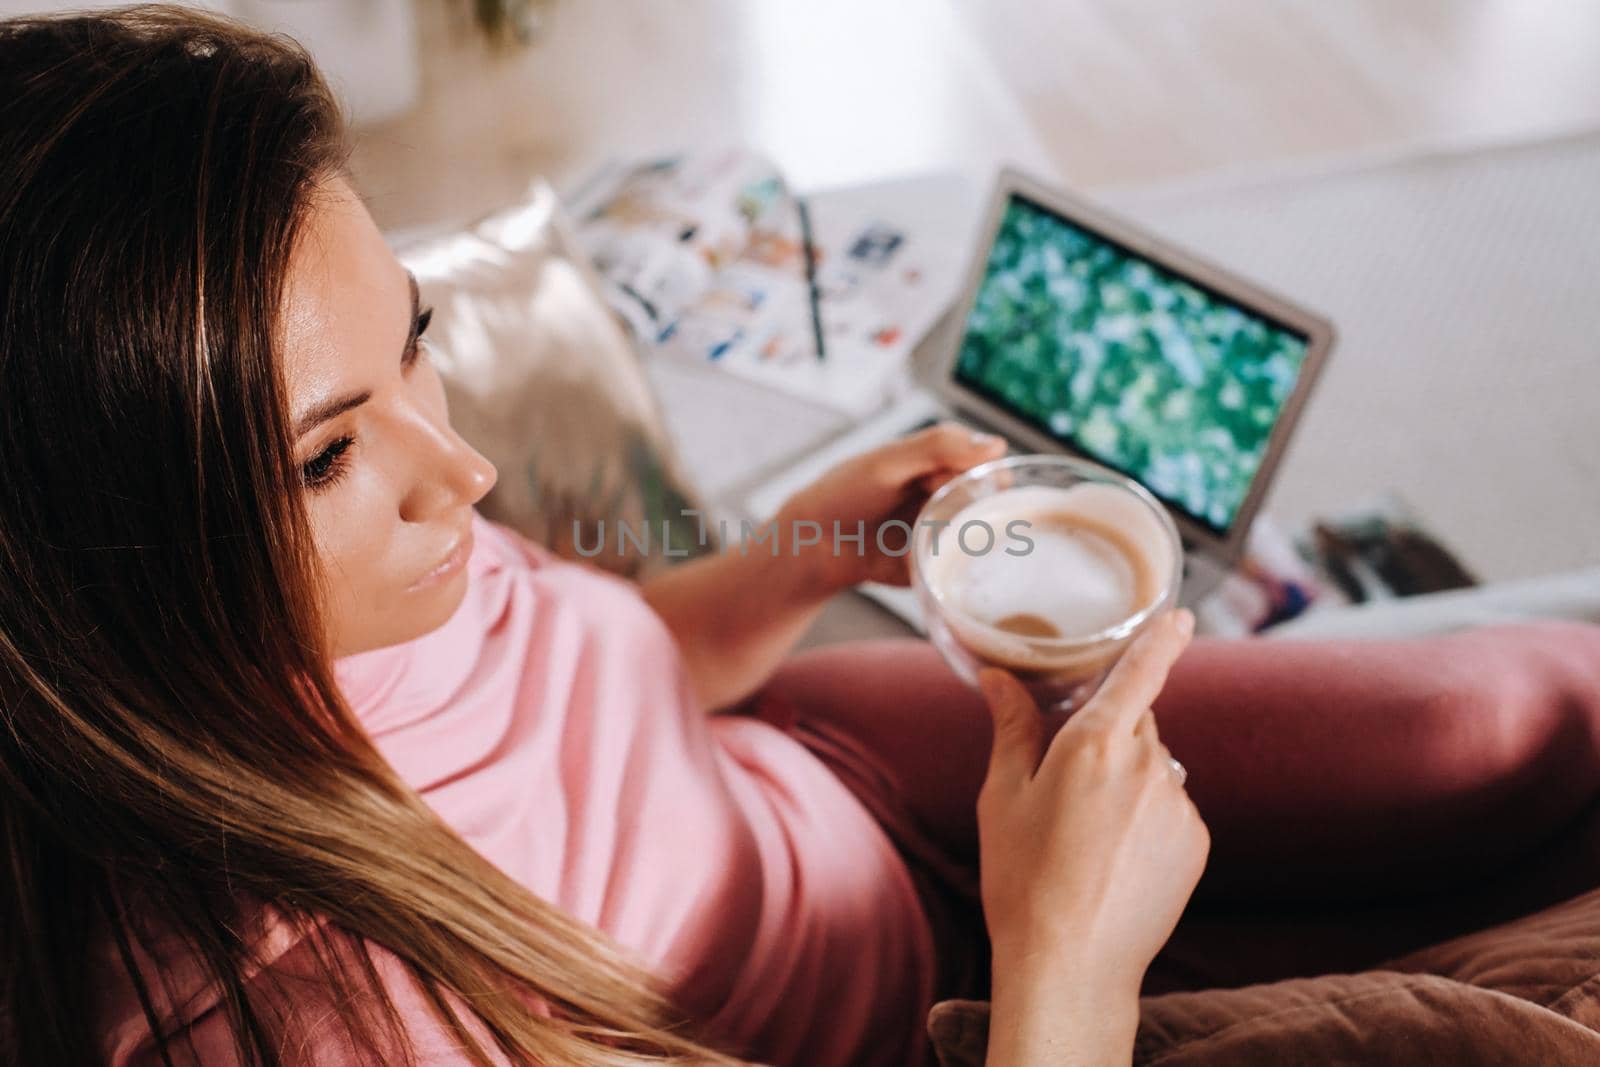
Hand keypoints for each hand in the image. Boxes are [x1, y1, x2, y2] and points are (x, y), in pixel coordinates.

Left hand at [774, 422, 1007, 592]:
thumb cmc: (845, 494)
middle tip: (932, 511)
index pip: (985, 462)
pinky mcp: (938, 564)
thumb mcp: (889, 463)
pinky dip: (954, 564)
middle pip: (990, 497)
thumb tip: (998, 444)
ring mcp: (946, 531)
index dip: (976, 472)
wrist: (813, 545)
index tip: (941, 482)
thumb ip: (939, 448)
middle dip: (975, 506)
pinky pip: (961, 566)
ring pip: (982, 532)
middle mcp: (950, 494)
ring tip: (925, 535)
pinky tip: (929, 558)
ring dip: (969, 536)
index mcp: (940, 462)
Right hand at [977, 609, 1208, 1001]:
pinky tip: (1113, 859)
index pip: (1139, 673)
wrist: (1071, 963)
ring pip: (1153, 769)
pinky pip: (1170, 808)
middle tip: (1066, 784)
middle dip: (1108, 737)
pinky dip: (1147, 819)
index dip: (1161, 639)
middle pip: (1136, 723)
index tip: (1180, 617)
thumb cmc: (1022, 879)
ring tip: (1085, 837)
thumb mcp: (1003, 797)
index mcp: (1095, 744)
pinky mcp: (1195, 842)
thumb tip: (998, 678)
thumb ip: (1012, 729)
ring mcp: (1177, 805)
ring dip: (1127, 782)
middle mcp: (1148, 765)